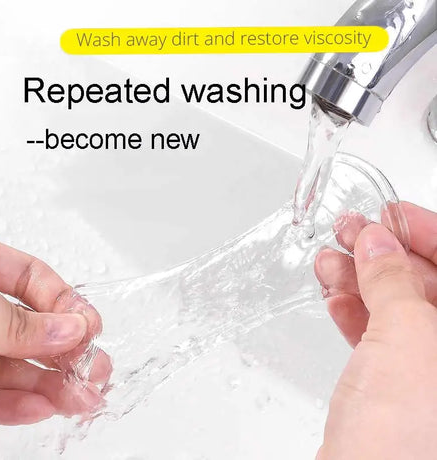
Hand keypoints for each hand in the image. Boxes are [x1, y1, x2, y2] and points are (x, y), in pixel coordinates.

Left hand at [0, 234, 110, 424]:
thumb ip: (14, 317)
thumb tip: (70, 330)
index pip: (36, 282)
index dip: (68, 305)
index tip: (91, 330)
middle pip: (32, 330)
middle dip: (67, 354)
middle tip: (97, 374)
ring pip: (12, 367)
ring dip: (48, 387)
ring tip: (79, 400)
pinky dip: (10, 405)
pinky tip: (39, 408)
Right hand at [314, 203, 436, 458]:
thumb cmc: (407, 443)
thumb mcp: (406, 338)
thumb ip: (393, 282)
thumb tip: (377, 243)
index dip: (428, 233)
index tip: (392, 214)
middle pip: (429, 286)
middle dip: (385, 254)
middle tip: (351, 230)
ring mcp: (429, 375)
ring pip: (399, 311)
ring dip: (361, 281)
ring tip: (330, 259)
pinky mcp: (397, 390)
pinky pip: (379, 338)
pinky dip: (354, 312)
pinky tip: (333, 294)